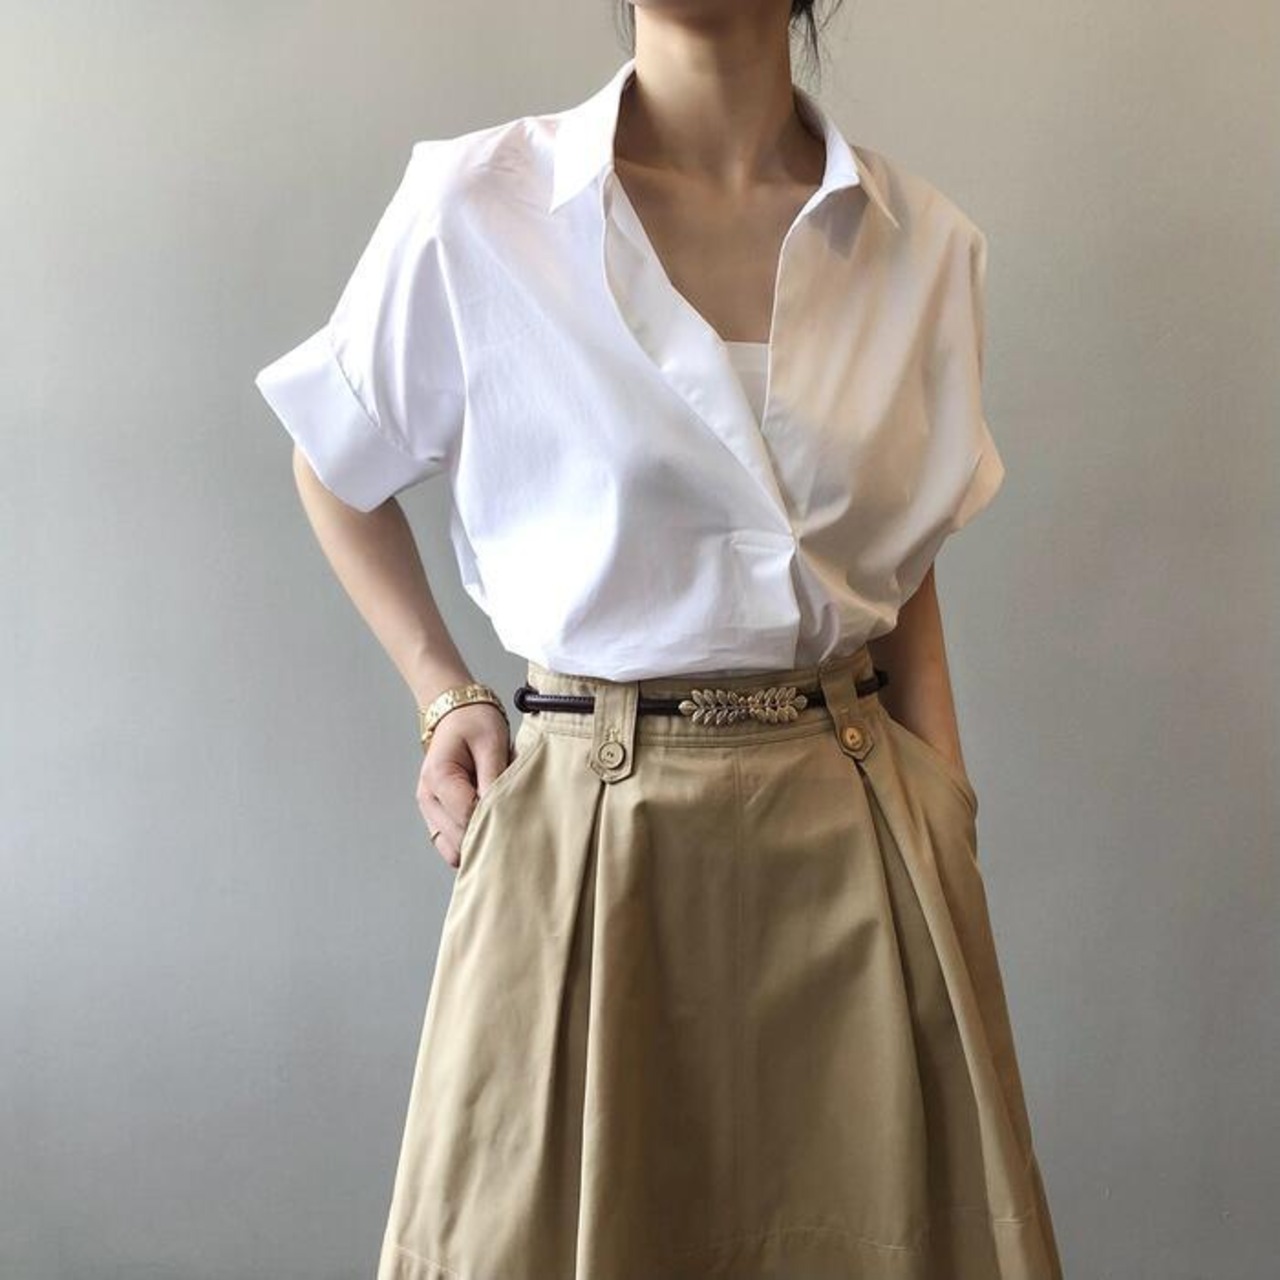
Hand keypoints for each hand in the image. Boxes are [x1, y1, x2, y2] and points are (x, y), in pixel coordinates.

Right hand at [416, 702, 512, 869]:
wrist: (458, 713)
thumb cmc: (475, 723)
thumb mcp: (492, 743)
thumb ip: (494, 779)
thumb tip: (502, 813)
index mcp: (438, 777)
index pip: (468, 817)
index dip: (495, 821)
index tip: (518, 816)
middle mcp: (428, 798)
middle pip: (460, 839)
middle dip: (488, 834)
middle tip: (514, 821)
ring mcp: (429, 811)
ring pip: (454, 850)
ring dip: (478, 841)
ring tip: (499, 820)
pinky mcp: (436, 818)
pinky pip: (452, 846)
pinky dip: (470, 842)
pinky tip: (488, 826)